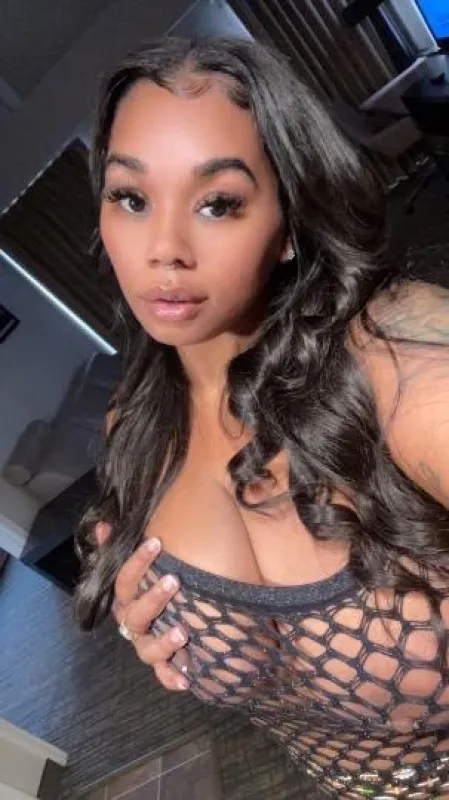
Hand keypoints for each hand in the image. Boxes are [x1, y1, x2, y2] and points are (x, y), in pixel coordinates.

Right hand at [95, 522, 189, 691]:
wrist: (182, 617)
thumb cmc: (161, 586)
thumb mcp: (146, 564)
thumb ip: (123, 545)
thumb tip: (103, 524)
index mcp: (127, 599)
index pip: (125, 581)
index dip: (138, 562)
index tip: (158, 542)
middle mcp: (133, 624)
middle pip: (135, 615)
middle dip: (153, 599)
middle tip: (173, 580)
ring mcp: (147, 645)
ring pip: (148, 649)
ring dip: (163, 641)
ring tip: (182, 631)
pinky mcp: (165, 664)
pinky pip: (164, 675)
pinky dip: (172, 678)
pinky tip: (186, 678)